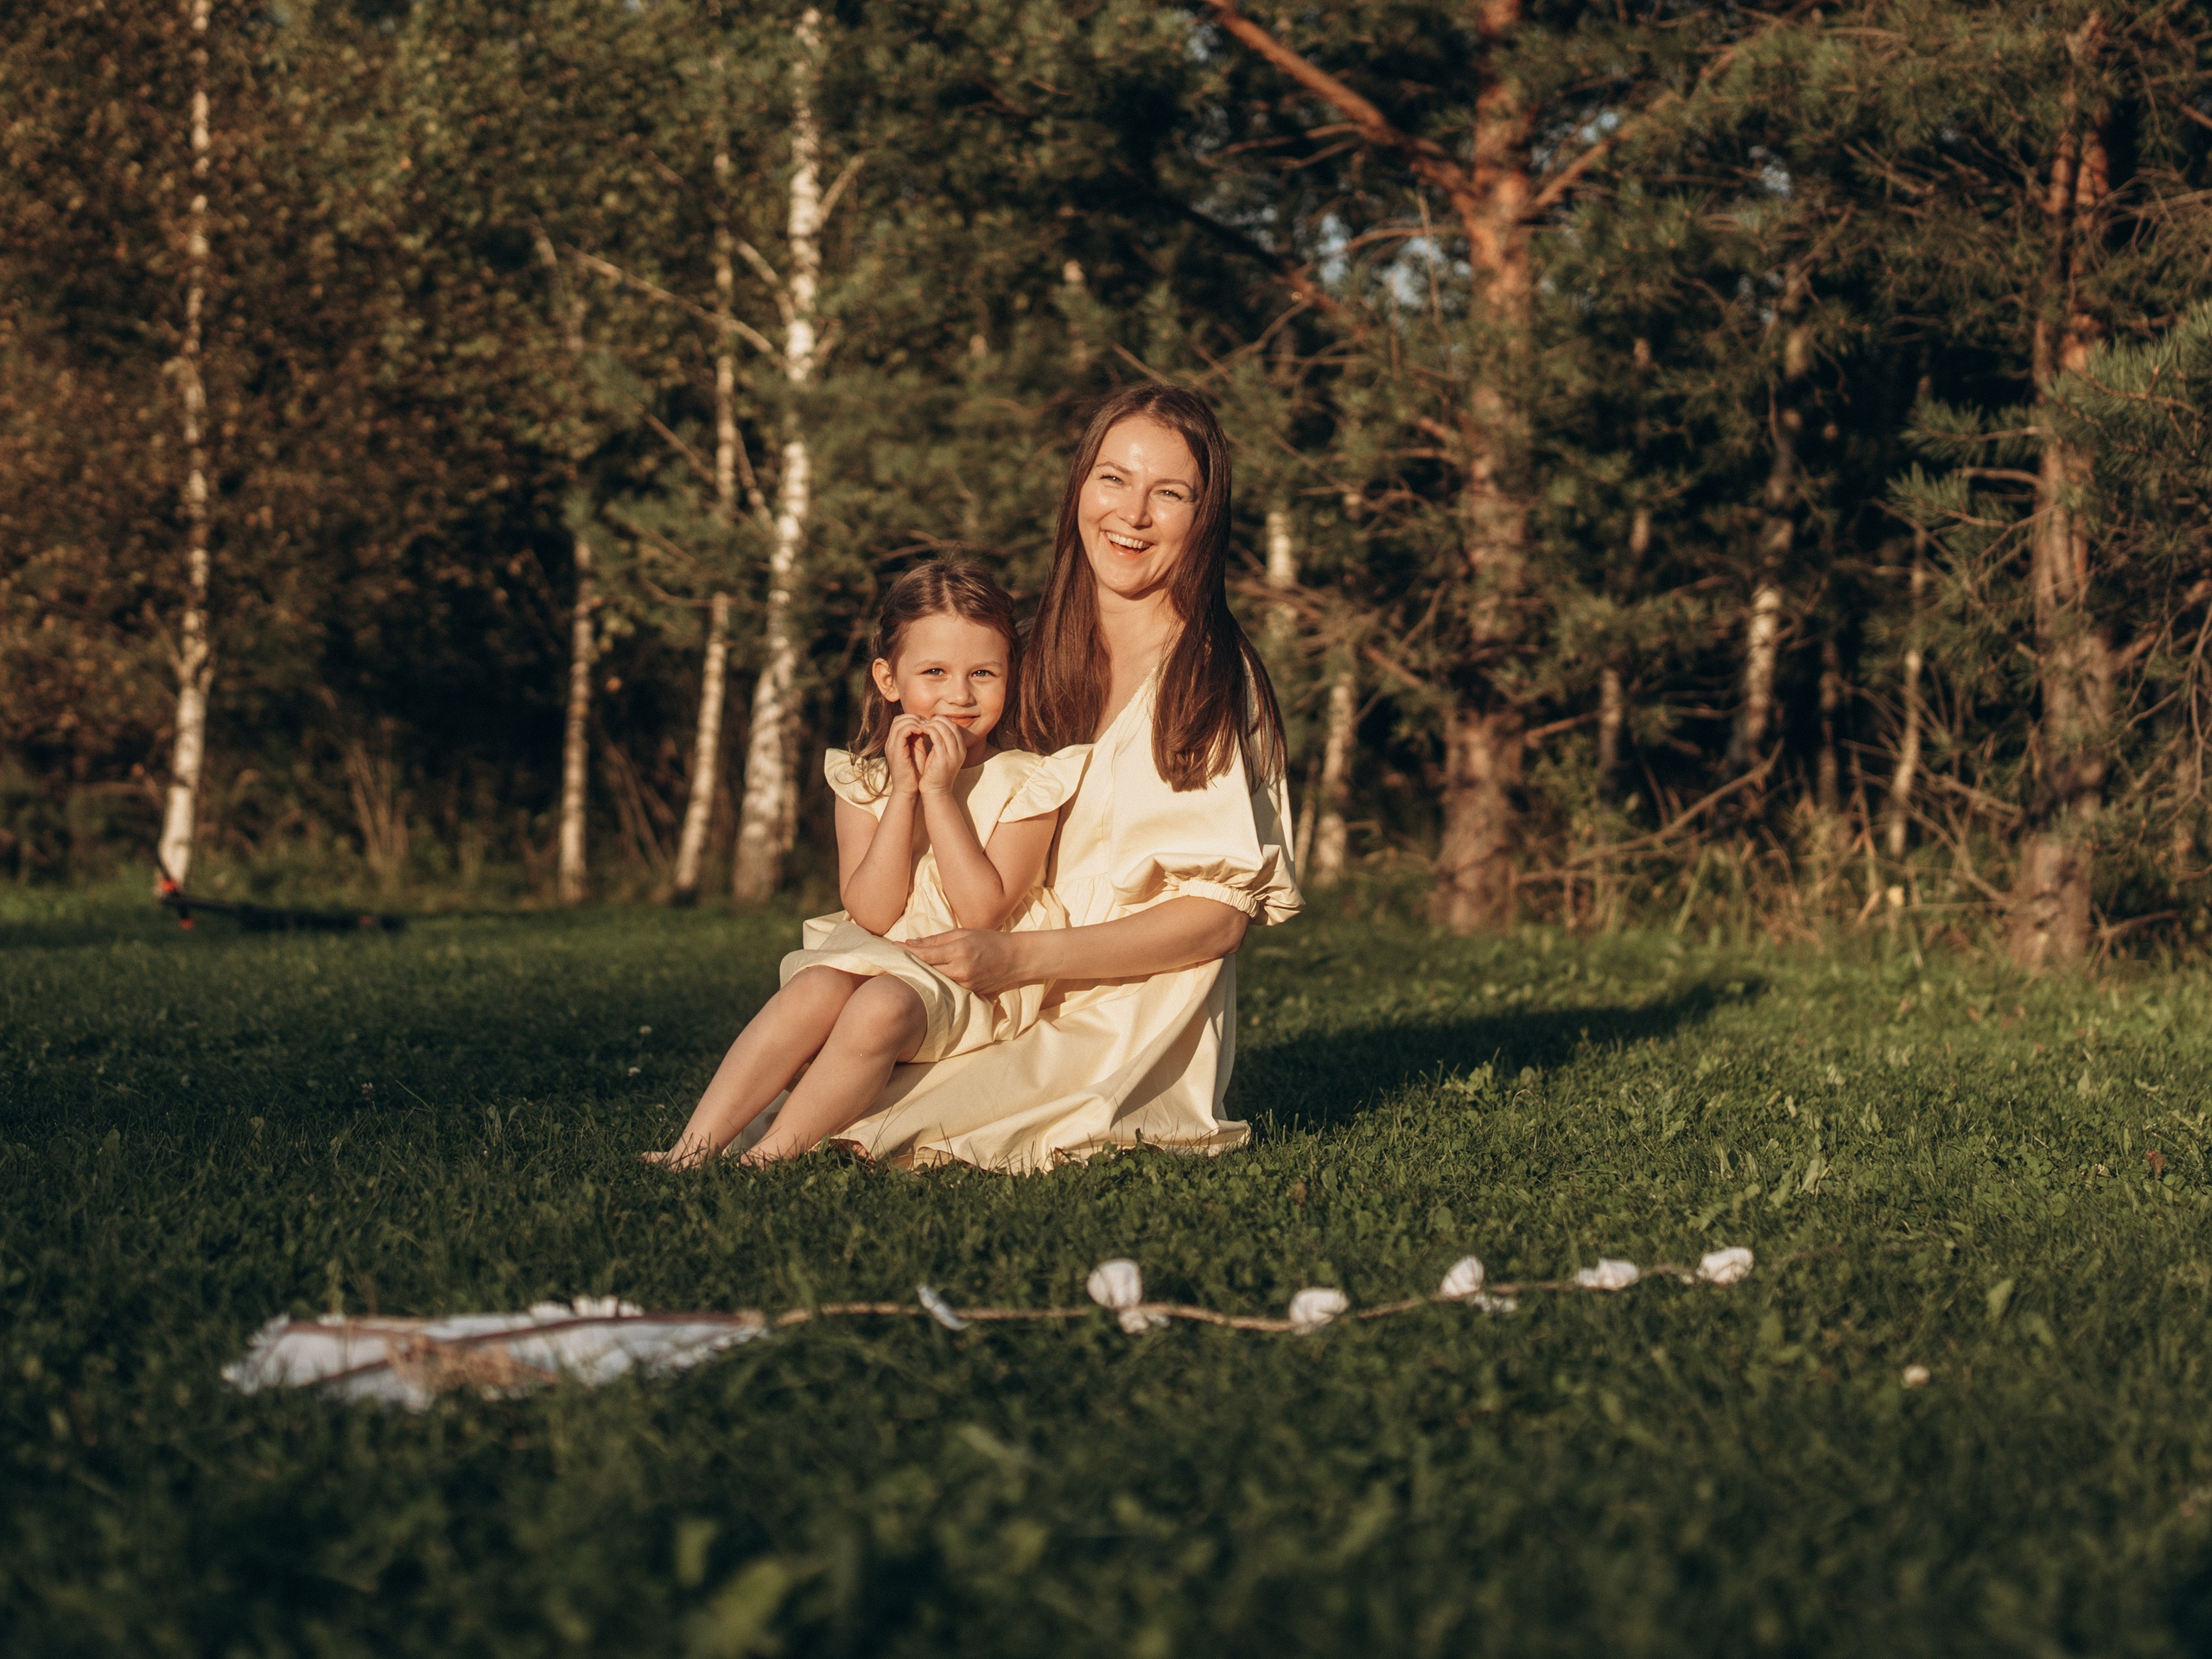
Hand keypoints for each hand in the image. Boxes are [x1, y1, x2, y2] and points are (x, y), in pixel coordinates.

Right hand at [884, 715, 927, 794]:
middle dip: (914, 718)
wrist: (908, 790)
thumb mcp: (917, 751)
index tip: (928, 724)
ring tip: (926, 727)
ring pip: (899, 723)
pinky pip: (902, 732)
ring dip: (914, 722)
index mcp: (895, 742)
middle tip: (928, 723)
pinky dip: (913, 728)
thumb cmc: (915, 773)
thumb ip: (918, 738)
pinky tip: (923, 732)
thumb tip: (926, 726)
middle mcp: (891, 742)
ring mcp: (891, 746)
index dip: (914, 718)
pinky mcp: (895, 751)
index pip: (900, 721)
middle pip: (898, 719)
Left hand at [901, 928, 1040, 996]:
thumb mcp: (964, 933)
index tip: (892, 947)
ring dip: (921, 975)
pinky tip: (927, 980)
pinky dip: (937, 982)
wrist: (1016, 958)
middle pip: (926, 970)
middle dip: (910, 965)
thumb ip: (937, 939)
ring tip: (908, 970)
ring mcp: (965, 984)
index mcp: (958, 950)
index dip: (906, 952)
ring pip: (935, 981)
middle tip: (893, 960)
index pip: (925, 954)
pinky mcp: (969, 993)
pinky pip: (947, 988)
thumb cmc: (989, 940)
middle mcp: (960, 969)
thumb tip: (912, 943)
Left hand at [915, 715, 970, 793]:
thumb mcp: (942, 755)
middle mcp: (960, 750)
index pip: (953, 727)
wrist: (935, 791)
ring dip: (931, 724)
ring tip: (921, 726)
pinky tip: (921, 731)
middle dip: (936, 720)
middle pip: (950, 725)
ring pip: (944, 729)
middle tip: (923, 722)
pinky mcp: (944, 758)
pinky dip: (928, 731)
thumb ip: (942, 742)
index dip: (941, 721)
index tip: (929, 722)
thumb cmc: (935, 773)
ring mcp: (953, 754)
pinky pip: (936, 737)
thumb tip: (934, 727)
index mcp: (961, 749)